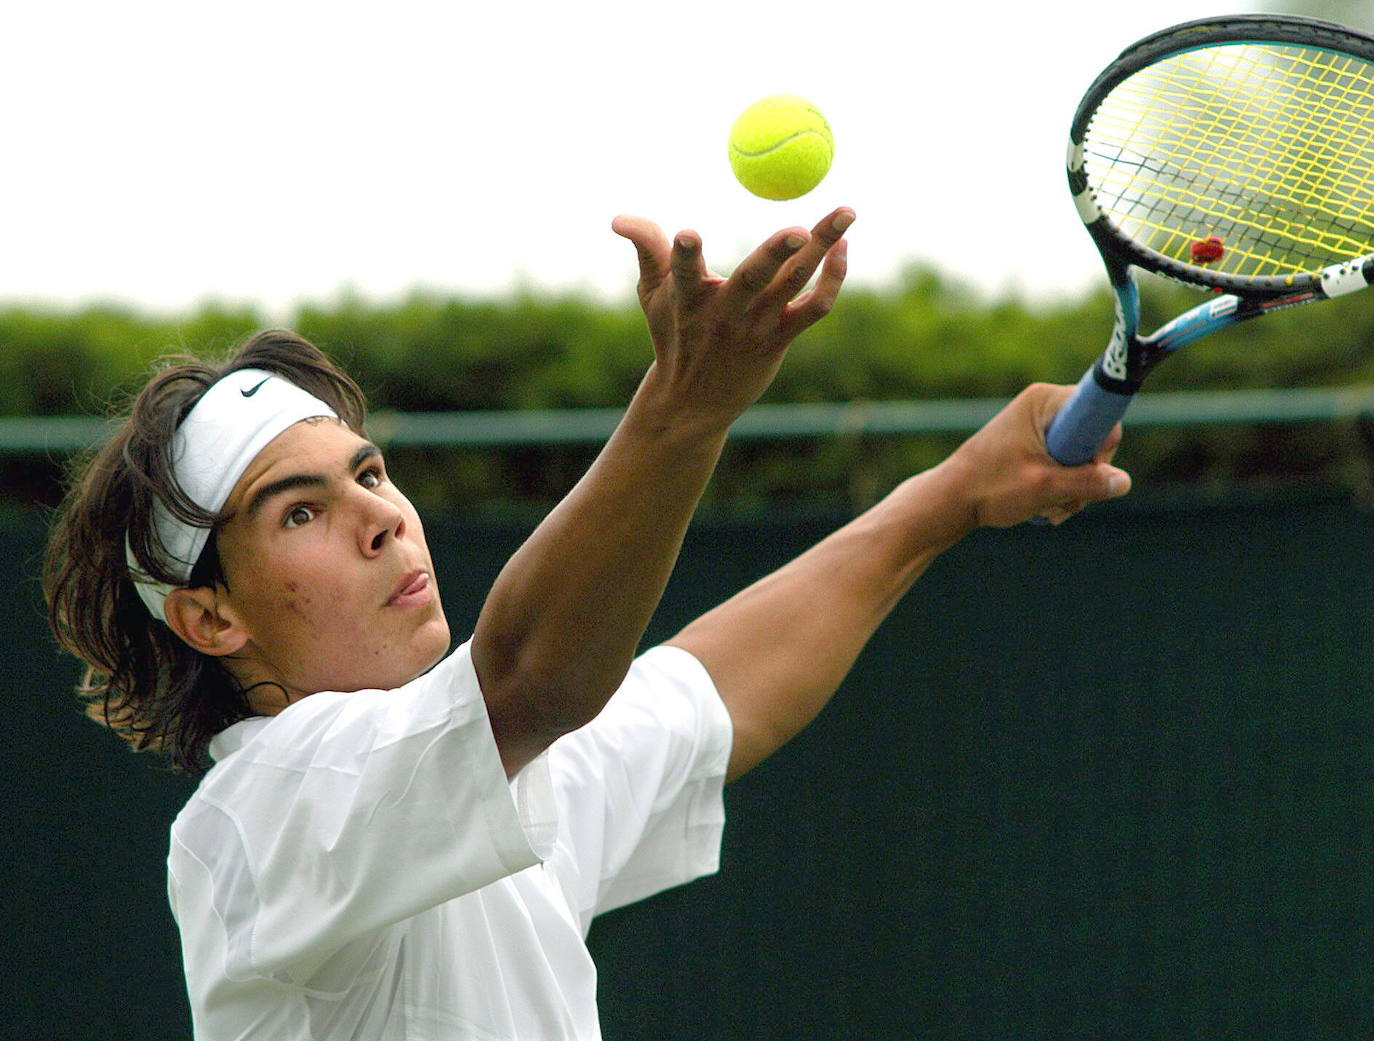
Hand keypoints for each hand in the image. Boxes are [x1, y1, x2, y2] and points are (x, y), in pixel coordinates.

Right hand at [612, 207, 852, 424]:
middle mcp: (724, 314)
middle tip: (799, 229)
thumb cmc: (673, 334)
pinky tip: (842, 247)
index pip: (683, 273)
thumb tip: (618, 219)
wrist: (693, 401)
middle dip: (775, 253)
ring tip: (847, 212)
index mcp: (687, 299)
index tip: (685, 234)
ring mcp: (755, 327)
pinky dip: (833, 278)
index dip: (684, 255)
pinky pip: (815, 307)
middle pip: (752, 278)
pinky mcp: (781, 337)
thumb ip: (646, 249)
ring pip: (794, 284)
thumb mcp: (652, 294)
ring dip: (822, 248)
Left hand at [938, 383, 1131, 527]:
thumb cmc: (991, 486)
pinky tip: (1046, 507)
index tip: (1086, 471)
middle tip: (1067, 500)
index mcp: (1044, 400)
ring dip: (1073, 489)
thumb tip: (1123, 482)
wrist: (951, 499)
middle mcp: (1043, 406)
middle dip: (1086, 477)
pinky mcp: (1033, 445)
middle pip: (1093, 440)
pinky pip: (1063, 464)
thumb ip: (1086, 483)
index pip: (1099, 415)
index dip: (1101, 448)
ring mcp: (1038, 426)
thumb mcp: (1044, 486)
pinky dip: (1060, 488)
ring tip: (1050, 509)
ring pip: (1080, 458)